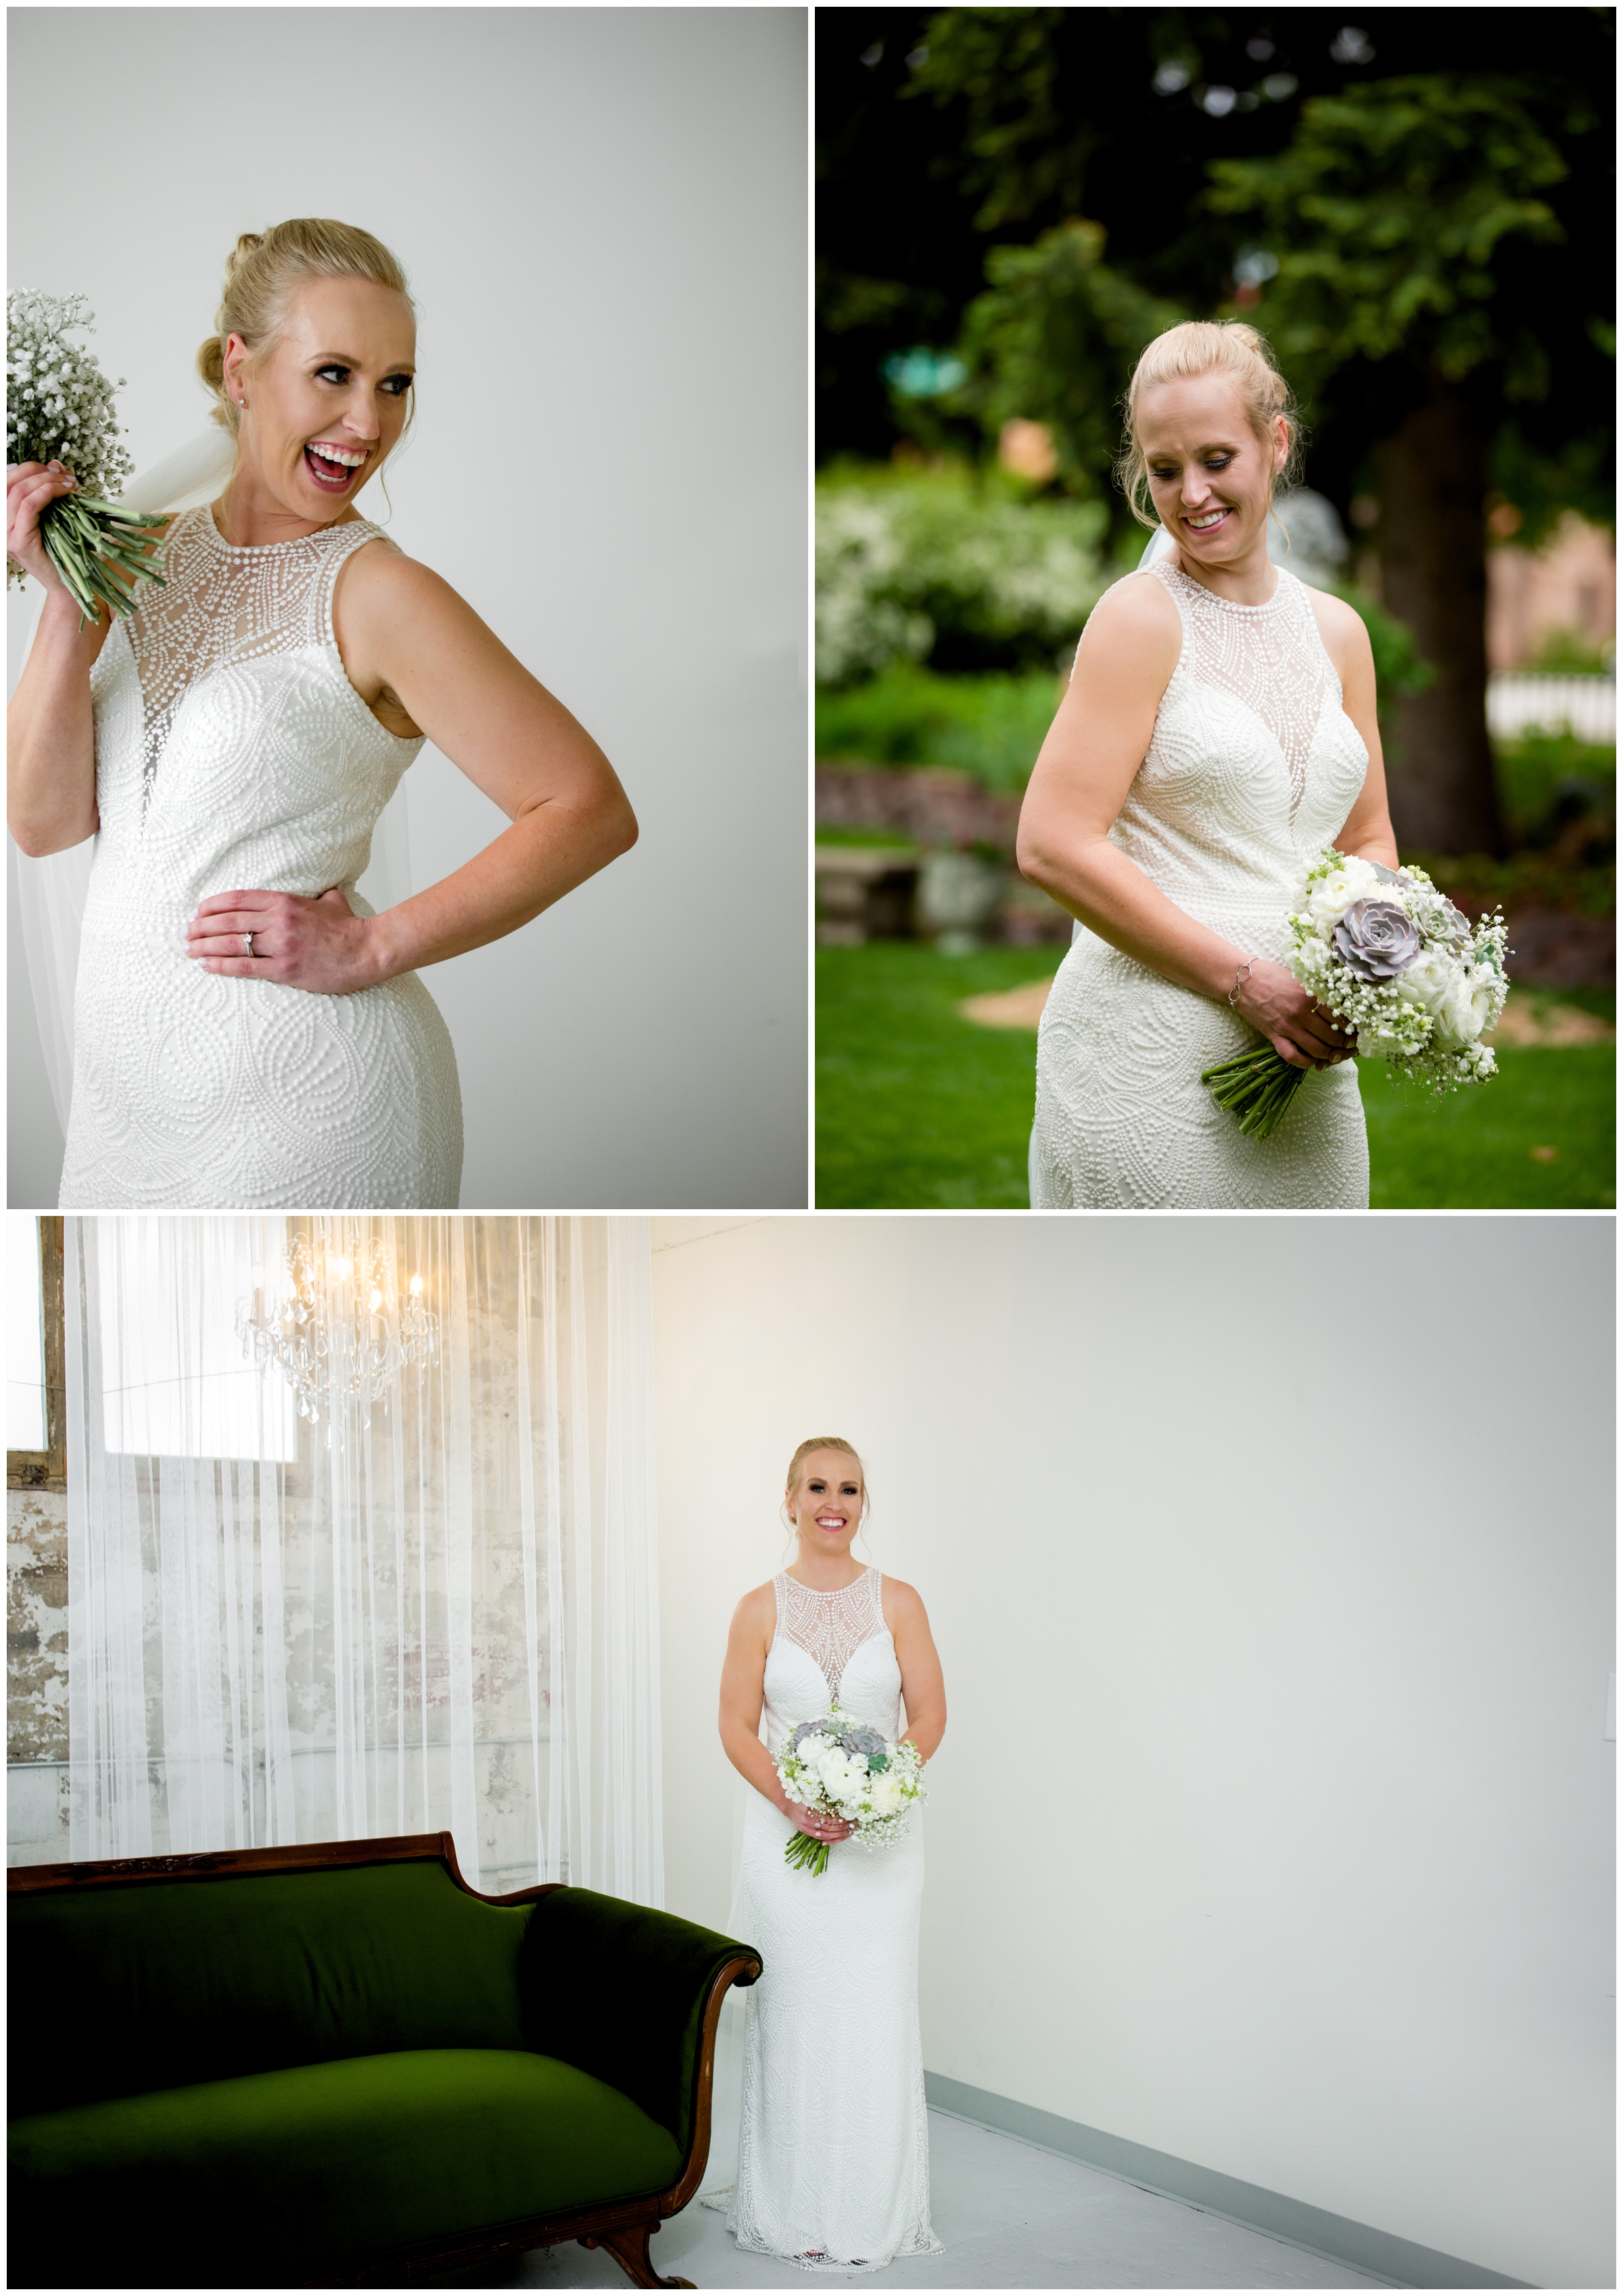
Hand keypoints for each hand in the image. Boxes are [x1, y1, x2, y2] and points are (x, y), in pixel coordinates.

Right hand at [7, 461, 79, 596]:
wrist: (70, 585)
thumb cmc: (63, 552)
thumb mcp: (55, 514)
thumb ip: (50, 490)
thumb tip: (55, 464)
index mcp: (4, 516)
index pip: (7, 481)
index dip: (30, 468)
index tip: (57, 469)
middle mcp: (0, 524)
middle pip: (10, 482)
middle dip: (39, 471)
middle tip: (65, 475)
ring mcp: (6, 534)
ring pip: (18, 492)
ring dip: (46, 481)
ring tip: (69, 483)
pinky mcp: (18, 543)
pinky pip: (28, 507)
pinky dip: (46, 494)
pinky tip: (64, 492)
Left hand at [184, 886, 379, 995]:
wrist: (368, 951)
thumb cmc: (350, 928)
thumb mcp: (332, 901)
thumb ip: (318, 895)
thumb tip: (321, 891)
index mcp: (285, 901)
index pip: (238, 898)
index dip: (213, 905)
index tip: (199, 912)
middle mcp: (279, 920)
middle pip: (228, 921)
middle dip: (202, 927)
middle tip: (188, 933)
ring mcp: (281, 945)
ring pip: (232, 943)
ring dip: (205, 947)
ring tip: (190, 951)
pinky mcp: (284, 969)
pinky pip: (244, 967)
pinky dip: (221, 966)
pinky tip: (207, 966)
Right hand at [784, 1797, 853, 1843]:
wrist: (789, 1805)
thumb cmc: (803, 1798)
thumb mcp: (813, 1796)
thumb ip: (825, 1801)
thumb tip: (840, 1804)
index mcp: (810, 1808)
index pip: (828, 1816)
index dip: (838, 1818)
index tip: (847, 1817)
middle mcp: (806, 1818)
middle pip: (826, 1826)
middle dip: (838, 1827)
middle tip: (848, 1825)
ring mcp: (804, 1826)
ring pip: (823, 1833)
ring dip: (834, 1833)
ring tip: (843, 1831)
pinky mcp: (804, 1830)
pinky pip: (816, 1836)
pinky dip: (825, 1837)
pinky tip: (833, 1836)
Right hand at [1229, 957, 1354, 1071]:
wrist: (1243, 981)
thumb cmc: (1274, 976)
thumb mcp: (1302, 979)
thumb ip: (1319, 994)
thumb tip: (1340, 1008)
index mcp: (1311, 997)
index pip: (1341, 1018)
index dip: (1353, 1028)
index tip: (1357, 1031)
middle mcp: (1302, 1014)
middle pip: (1333, 1037)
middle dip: (1345, 1045)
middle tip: (1350, 1047)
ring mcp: (1287, 1027)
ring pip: (1317, 1050)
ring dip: (1330, 1056)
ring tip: (1335, 1054)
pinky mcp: (1274, 1036)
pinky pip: (1294, 1057)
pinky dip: (1306, 1063)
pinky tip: (1313, 1062)